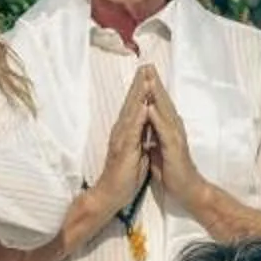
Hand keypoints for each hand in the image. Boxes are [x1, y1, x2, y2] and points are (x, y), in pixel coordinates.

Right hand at [90, 71, 152, 218]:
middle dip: (139, 85)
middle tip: (147, 66)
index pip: (135, 107)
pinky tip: (143, 106)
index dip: (142, 90)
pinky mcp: (124, 149)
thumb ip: (141, 138)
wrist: (111, 195)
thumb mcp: (137, 153)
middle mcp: (121, 131)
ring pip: (131, 112)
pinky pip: (132, 131)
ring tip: (146, 78)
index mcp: (127, 132)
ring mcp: (121, 139)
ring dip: (138, 95)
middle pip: (131, 104)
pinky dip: (138, 117)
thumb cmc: (124, 176)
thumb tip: (147, 128)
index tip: (150, 74)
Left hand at [143, 75, 206, 211]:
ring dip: (156, 95)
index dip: (151, 88)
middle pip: (163, 101)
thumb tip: (147, 125)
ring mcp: (175, 137)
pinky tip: (150, 107)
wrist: (187, 189)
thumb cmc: (172, 171)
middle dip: (154, 83)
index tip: (143, 72)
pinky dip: (157, 118)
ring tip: (148, 78)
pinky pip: (164, 130)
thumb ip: (154, 135)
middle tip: (147, 65)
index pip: (159, 104)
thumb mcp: (159, 148)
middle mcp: (174, 128)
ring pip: (165, 111)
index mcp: (168, 128)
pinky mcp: (175, 148)